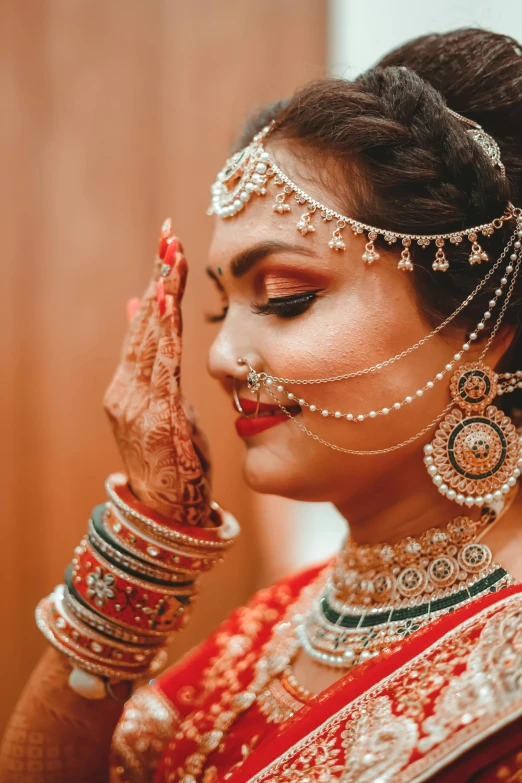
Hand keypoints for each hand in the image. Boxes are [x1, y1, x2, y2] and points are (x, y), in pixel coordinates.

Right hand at [103, 220, 211, 525]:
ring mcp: (137, 403)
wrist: (165, 511)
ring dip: (162, 296)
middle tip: (169, 236)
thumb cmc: (169, 460)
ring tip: (171, 256)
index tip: (169, 250)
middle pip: (145, 325)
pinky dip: (162, 333)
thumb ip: (153, 364)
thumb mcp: (162, 407)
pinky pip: (160, 367)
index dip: (156, 288)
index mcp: (129, 387)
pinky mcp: (154, 416)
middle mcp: (126, 390)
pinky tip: (166, 303)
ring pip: (151, 339)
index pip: (145, 328)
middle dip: (158, 279)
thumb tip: (145, 314)